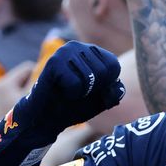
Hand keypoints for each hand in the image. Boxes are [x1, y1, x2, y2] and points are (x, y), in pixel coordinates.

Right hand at [0, 42, 124, 165]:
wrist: (46, 118)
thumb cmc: (74, 106)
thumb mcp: (102, 100)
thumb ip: (115, 92)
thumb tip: (118, 86)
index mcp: (92, 51)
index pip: (113, 65)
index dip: (106, 84)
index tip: (91, 90)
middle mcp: (78, 46)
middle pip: (105, 71)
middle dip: (94, 89)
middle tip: (77, 92)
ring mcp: (64, 52)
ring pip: (91, 77)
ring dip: (82, 92)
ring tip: (68, 91)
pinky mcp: (53, 62)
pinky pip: (76, 84)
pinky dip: (71, 93)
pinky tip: (60, 91)